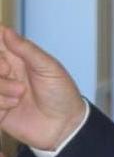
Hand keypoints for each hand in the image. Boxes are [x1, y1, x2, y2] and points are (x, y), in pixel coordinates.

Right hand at [0, 26, 85, 149]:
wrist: (64, 125)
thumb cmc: (62, 92)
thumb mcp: (48, 67)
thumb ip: (26, 50)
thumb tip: (6, 30)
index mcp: (19, 58)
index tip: (6, 60)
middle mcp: (7, 73)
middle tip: (8, 71)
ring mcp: (1, 91)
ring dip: (0, 88)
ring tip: (20, 95)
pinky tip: (13, 108)